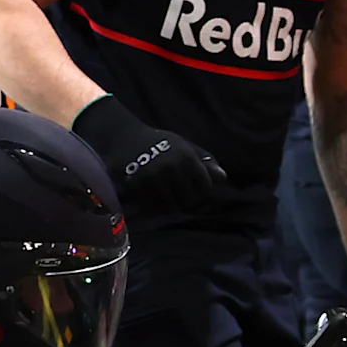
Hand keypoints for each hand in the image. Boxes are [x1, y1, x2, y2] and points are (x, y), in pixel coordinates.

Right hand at [73, 95, 227, 214]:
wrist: (123, 136)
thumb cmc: (159, 142)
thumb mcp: (185, 146)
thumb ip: (205, 162)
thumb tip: (223, 179)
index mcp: (187, 159)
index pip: (205, 190)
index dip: (200, 192)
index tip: (192, 189)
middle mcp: (172, 169)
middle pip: (188, 201)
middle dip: (184, 201)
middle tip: (176, 194)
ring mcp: (153, 179)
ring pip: (169, 208)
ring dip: (168, 205)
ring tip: (164, 196)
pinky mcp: (136, 187)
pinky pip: (151, 209)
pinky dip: (152, 208)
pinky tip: (151, 199)